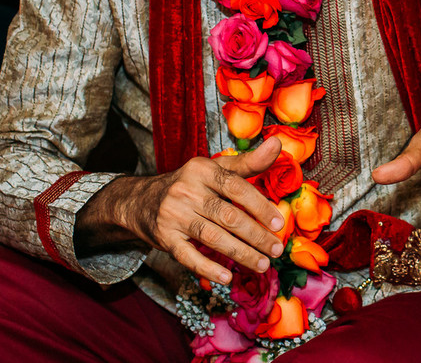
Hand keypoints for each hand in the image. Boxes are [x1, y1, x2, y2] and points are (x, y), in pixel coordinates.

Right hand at [76, 137, 285, 284]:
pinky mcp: (164, 237)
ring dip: (241, 253)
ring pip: (212, 237)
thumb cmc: (191, 184)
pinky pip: (188, 256)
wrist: (141, 201)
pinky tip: (227, 277)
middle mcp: (187, 190)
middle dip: (256, 235)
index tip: (279, 224)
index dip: (260, 206)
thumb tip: (277, 144)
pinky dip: (208, 268)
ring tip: (262, 265)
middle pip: (228, 215)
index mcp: (203, 169)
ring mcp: (173, 214)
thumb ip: (248, 161)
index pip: (236, 187)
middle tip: (276, 250)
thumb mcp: (215, 168)